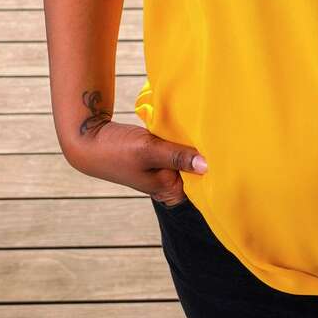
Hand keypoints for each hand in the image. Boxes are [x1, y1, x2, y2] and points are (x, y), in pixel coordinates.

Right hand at [71, 117, 206, 207]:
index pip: (204, 182)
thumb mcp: (149, 151)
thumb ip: (177, 157)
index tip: (228, 146)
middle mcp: (171, 185)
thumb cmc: (117, 150)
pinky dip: (183, 137)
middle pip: (199, 168)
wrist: (89, 140)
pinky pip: (180, 148)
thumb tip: (207, 166)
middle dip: (206, 151)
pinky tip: (189, 125)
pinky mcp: (162, 158)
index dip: (216, 164)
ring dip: (195, 142)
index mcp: (171, 191)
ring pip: (190, 156)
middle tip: (219, 131)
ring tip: (206, 126)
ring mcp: (166, 171)